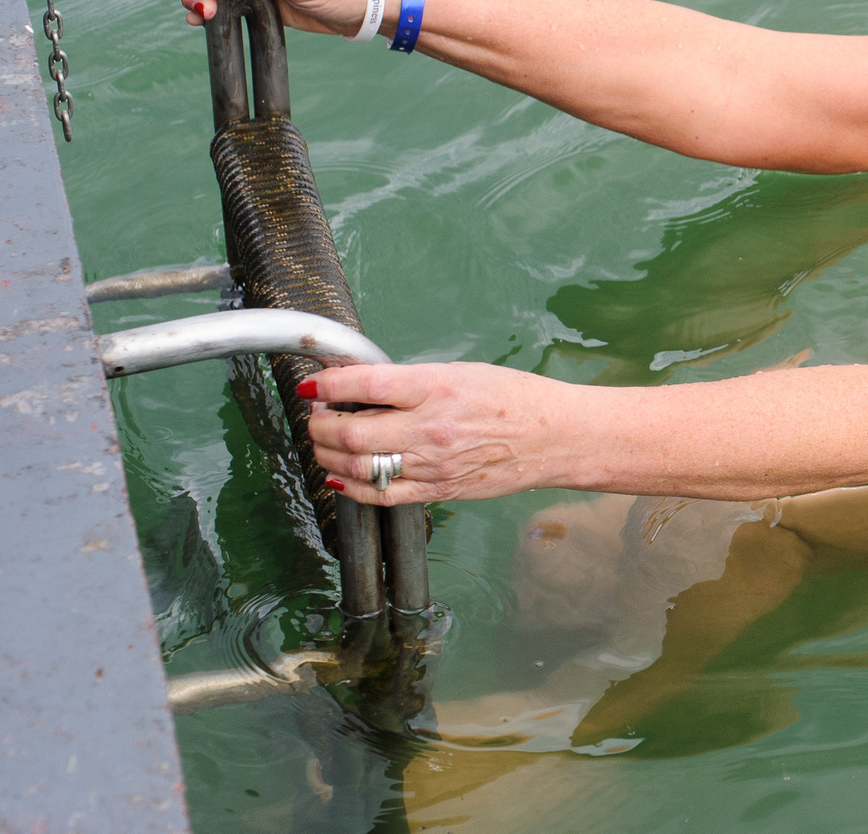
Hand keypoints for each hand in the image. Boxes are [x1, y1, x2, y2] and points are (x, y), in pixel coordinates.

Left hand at [302, 361, 588, 506]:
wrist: (555, 437)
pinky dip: (348, 487)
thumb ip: (411, 382)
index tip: (312, 383)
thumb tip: (362, 387)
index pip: (365, 384)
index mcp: (437, 387)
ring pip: (357, 466)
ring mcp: (432, 464)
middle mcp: (431, 427)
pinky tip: (338, 475)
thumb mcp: (462, 372)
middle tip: (316, 413)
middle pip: (350, 431)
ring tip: (324, 440)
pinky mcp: (437, 490)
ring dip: (327, 453)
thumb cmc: (514, 398)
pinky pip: (379, 494)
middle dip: (319, 423)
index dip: (327, 383)